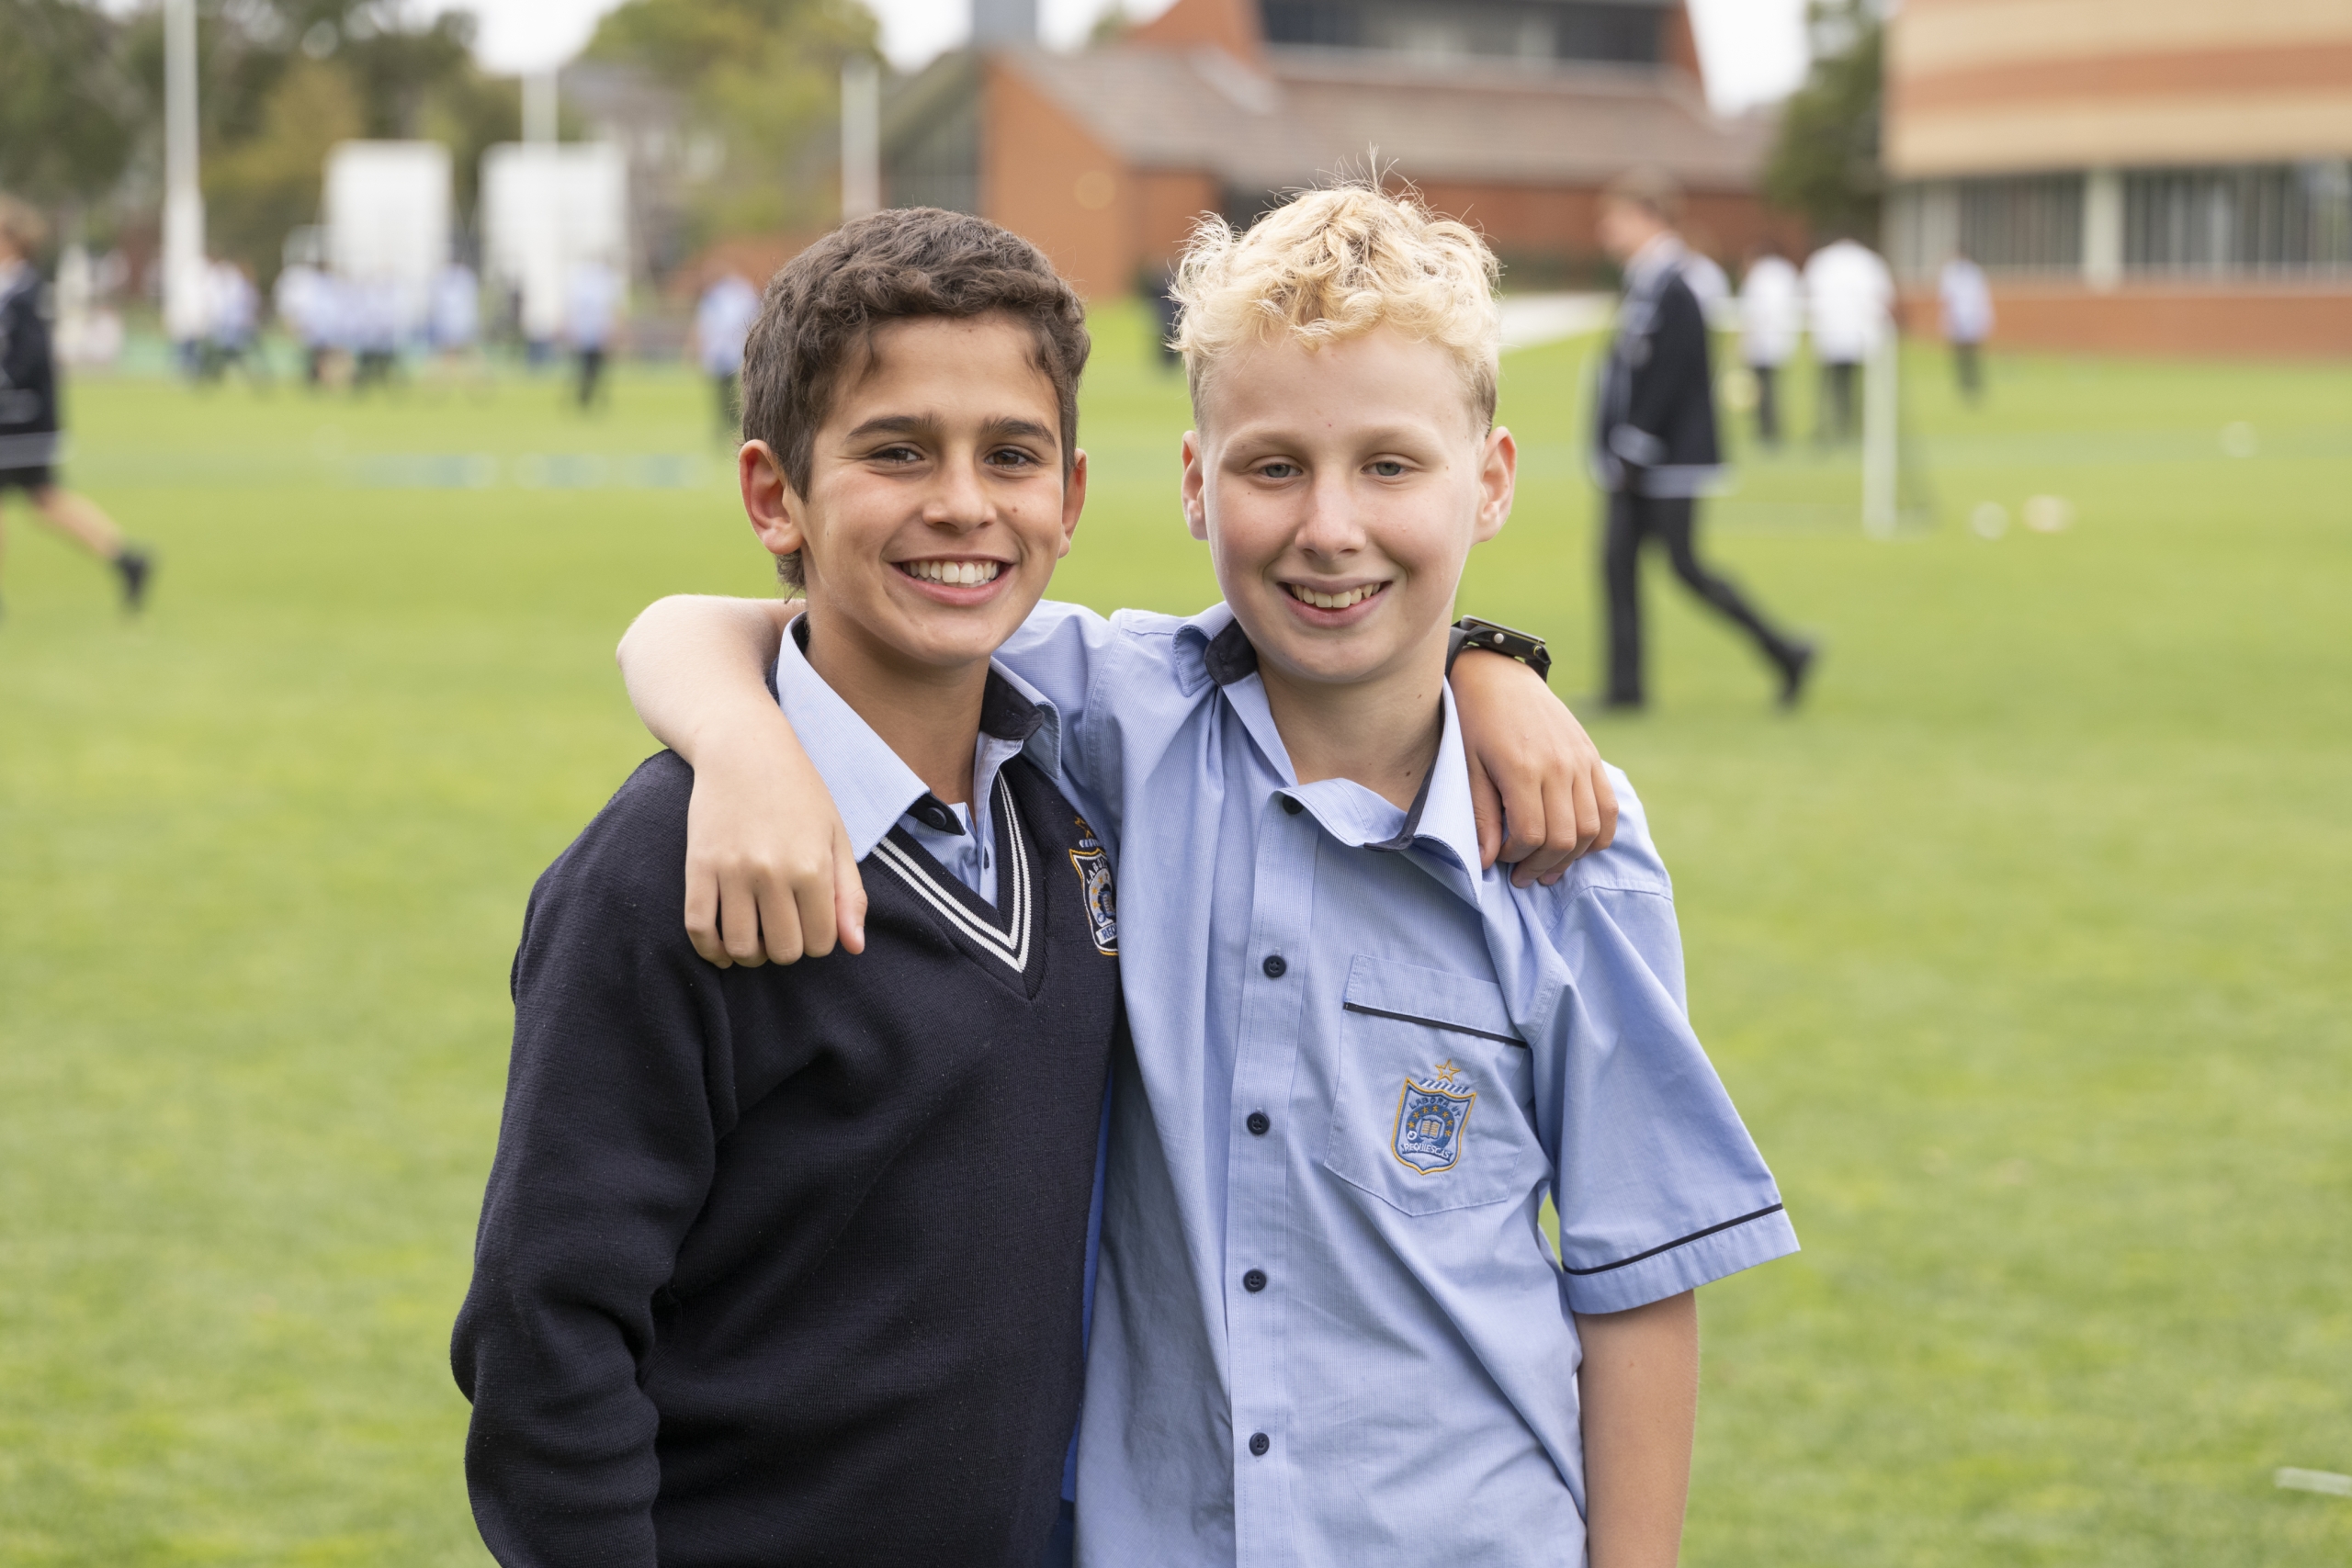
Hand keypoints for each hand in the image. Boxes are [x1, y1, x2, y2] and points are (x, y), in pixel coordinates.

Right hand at [682, 723, 867, 966]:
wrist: (744, 750)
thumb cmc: (799, 794)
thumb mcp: (836, 837)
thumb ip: (850, 893)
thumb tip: (855, 947)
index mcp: (813, 867)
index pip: (821, 942)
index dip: (818, 942)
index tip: (810, 924)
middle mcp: (773, 873)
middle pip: (783, 951)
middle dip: (786, 950)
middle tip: (782, 931)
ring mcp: (732, 870)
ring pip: (741, 946)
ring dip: (750, 954)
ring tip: (754, 939)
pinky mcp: (699, 866)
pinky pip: (698, 927)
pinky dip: (710, 949)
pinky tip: (721, 947)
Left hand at [1451, 651, 1617, 886]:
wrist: (1500, 676)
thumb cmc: (1475, 721)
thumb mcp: (1467, 766)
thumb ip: (1481, 815)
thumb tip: (1487, 862)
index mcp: (1523, 768)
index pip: (1532, 834)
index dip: (1516, 857)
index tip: (1501, 859)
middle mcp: (1559, 766)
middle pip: (1564, 837)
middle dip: (1542, 865)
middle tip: (1523, 876)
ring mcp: (1581, 761)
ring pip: (1591, 828)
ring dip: (1572, 858)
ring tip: (1548, 868)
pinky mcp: (1592, 757)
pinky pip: (1608, 807)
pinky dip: (1599, 835)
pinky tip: (1578, 847)